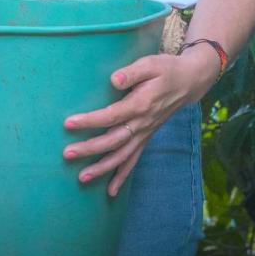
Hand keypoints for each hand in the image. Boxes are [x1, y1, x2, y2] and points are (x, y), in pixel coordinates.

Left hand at [61, 49, 217, 197]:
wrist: (188, 82)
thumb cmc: (166, 69)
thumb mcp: (151, 64)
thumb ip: (132, 72)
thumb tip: (114, 80)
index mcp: (141, 104)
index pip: (111, 116)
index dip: (90, 121)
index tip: (69, 124)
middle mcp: (142, 123)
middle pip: (113, 141)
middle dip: (89, 149)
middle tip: (67, 154)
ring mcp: (145, 133)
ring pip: (122, 156)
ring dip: (102, 169)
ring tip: (82, 178)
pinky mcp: (146, 137)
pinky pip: (133, 160)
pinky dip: (122, 176)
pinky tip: (110, 191)